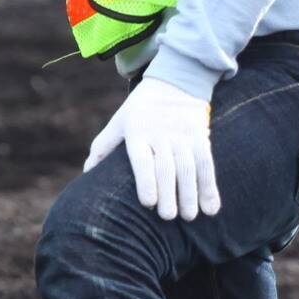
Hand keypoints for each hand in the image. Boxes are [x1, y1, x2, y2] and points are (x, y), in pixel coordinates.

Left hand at [83, 76, 219, 221]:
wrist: (175, 81)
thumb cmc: (140, 109)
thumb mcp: (119, 121)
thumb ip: (104, 146)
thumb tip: (87, 172)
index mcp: (137, 131)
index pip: (142, 158)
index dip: (146, 181)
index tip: (149, 203)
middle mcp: (161, 133)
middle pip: (166, 167)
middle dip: (169, 193)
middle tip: (168, 217)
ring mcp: (183, 135)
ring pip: (188, 168)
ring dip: (190, 194)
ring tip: (188, 217)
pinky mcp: (201, 137)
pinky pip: (207, 164)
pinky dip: (210, 187)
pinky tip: (211, 208)